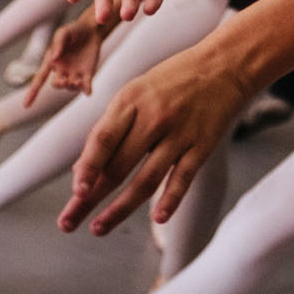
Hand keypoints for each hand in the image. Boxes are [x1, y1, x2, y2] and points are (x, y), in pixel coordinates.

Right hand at [25, 19, 105, 104]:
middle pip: (56, 84)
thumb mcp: (63, 33)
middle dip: (59, 85)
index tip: (26, 105)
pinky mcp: (88, 74)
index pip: (39, 79)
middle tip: (64, 81)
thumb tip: (54, 59)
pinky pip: (86, 86)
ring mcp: (75, 74)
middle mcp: (61, 71)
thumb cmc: (73, 30)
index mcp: (51, 62)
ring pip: (70, 87)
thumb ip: (58, 44)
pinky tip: (89, 91)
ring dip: (73, 86)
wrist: (91, 30)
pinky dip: (86, 90)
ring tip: (77, 80)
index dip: (32, 92)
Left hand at [60, 40, 250, 235]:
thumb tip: (83, 172)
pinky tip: (158, 218)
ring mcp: (180, 133)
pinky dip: (171, 199)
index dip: (88, 168)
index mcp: (131, 100)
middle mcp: (155, 117)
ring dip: (120, 208)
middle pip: (118, 166)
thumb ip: (111, 128)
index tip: (75, 192)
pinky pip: (183, 178)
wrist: (226, 65)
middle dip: (90, 198)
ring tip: (98, 228)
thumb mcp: (136, 92)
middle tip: (68, 223)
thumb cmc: (173, 80)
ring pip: (146, 179)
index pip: (103, 139)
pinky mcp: (202, 146)